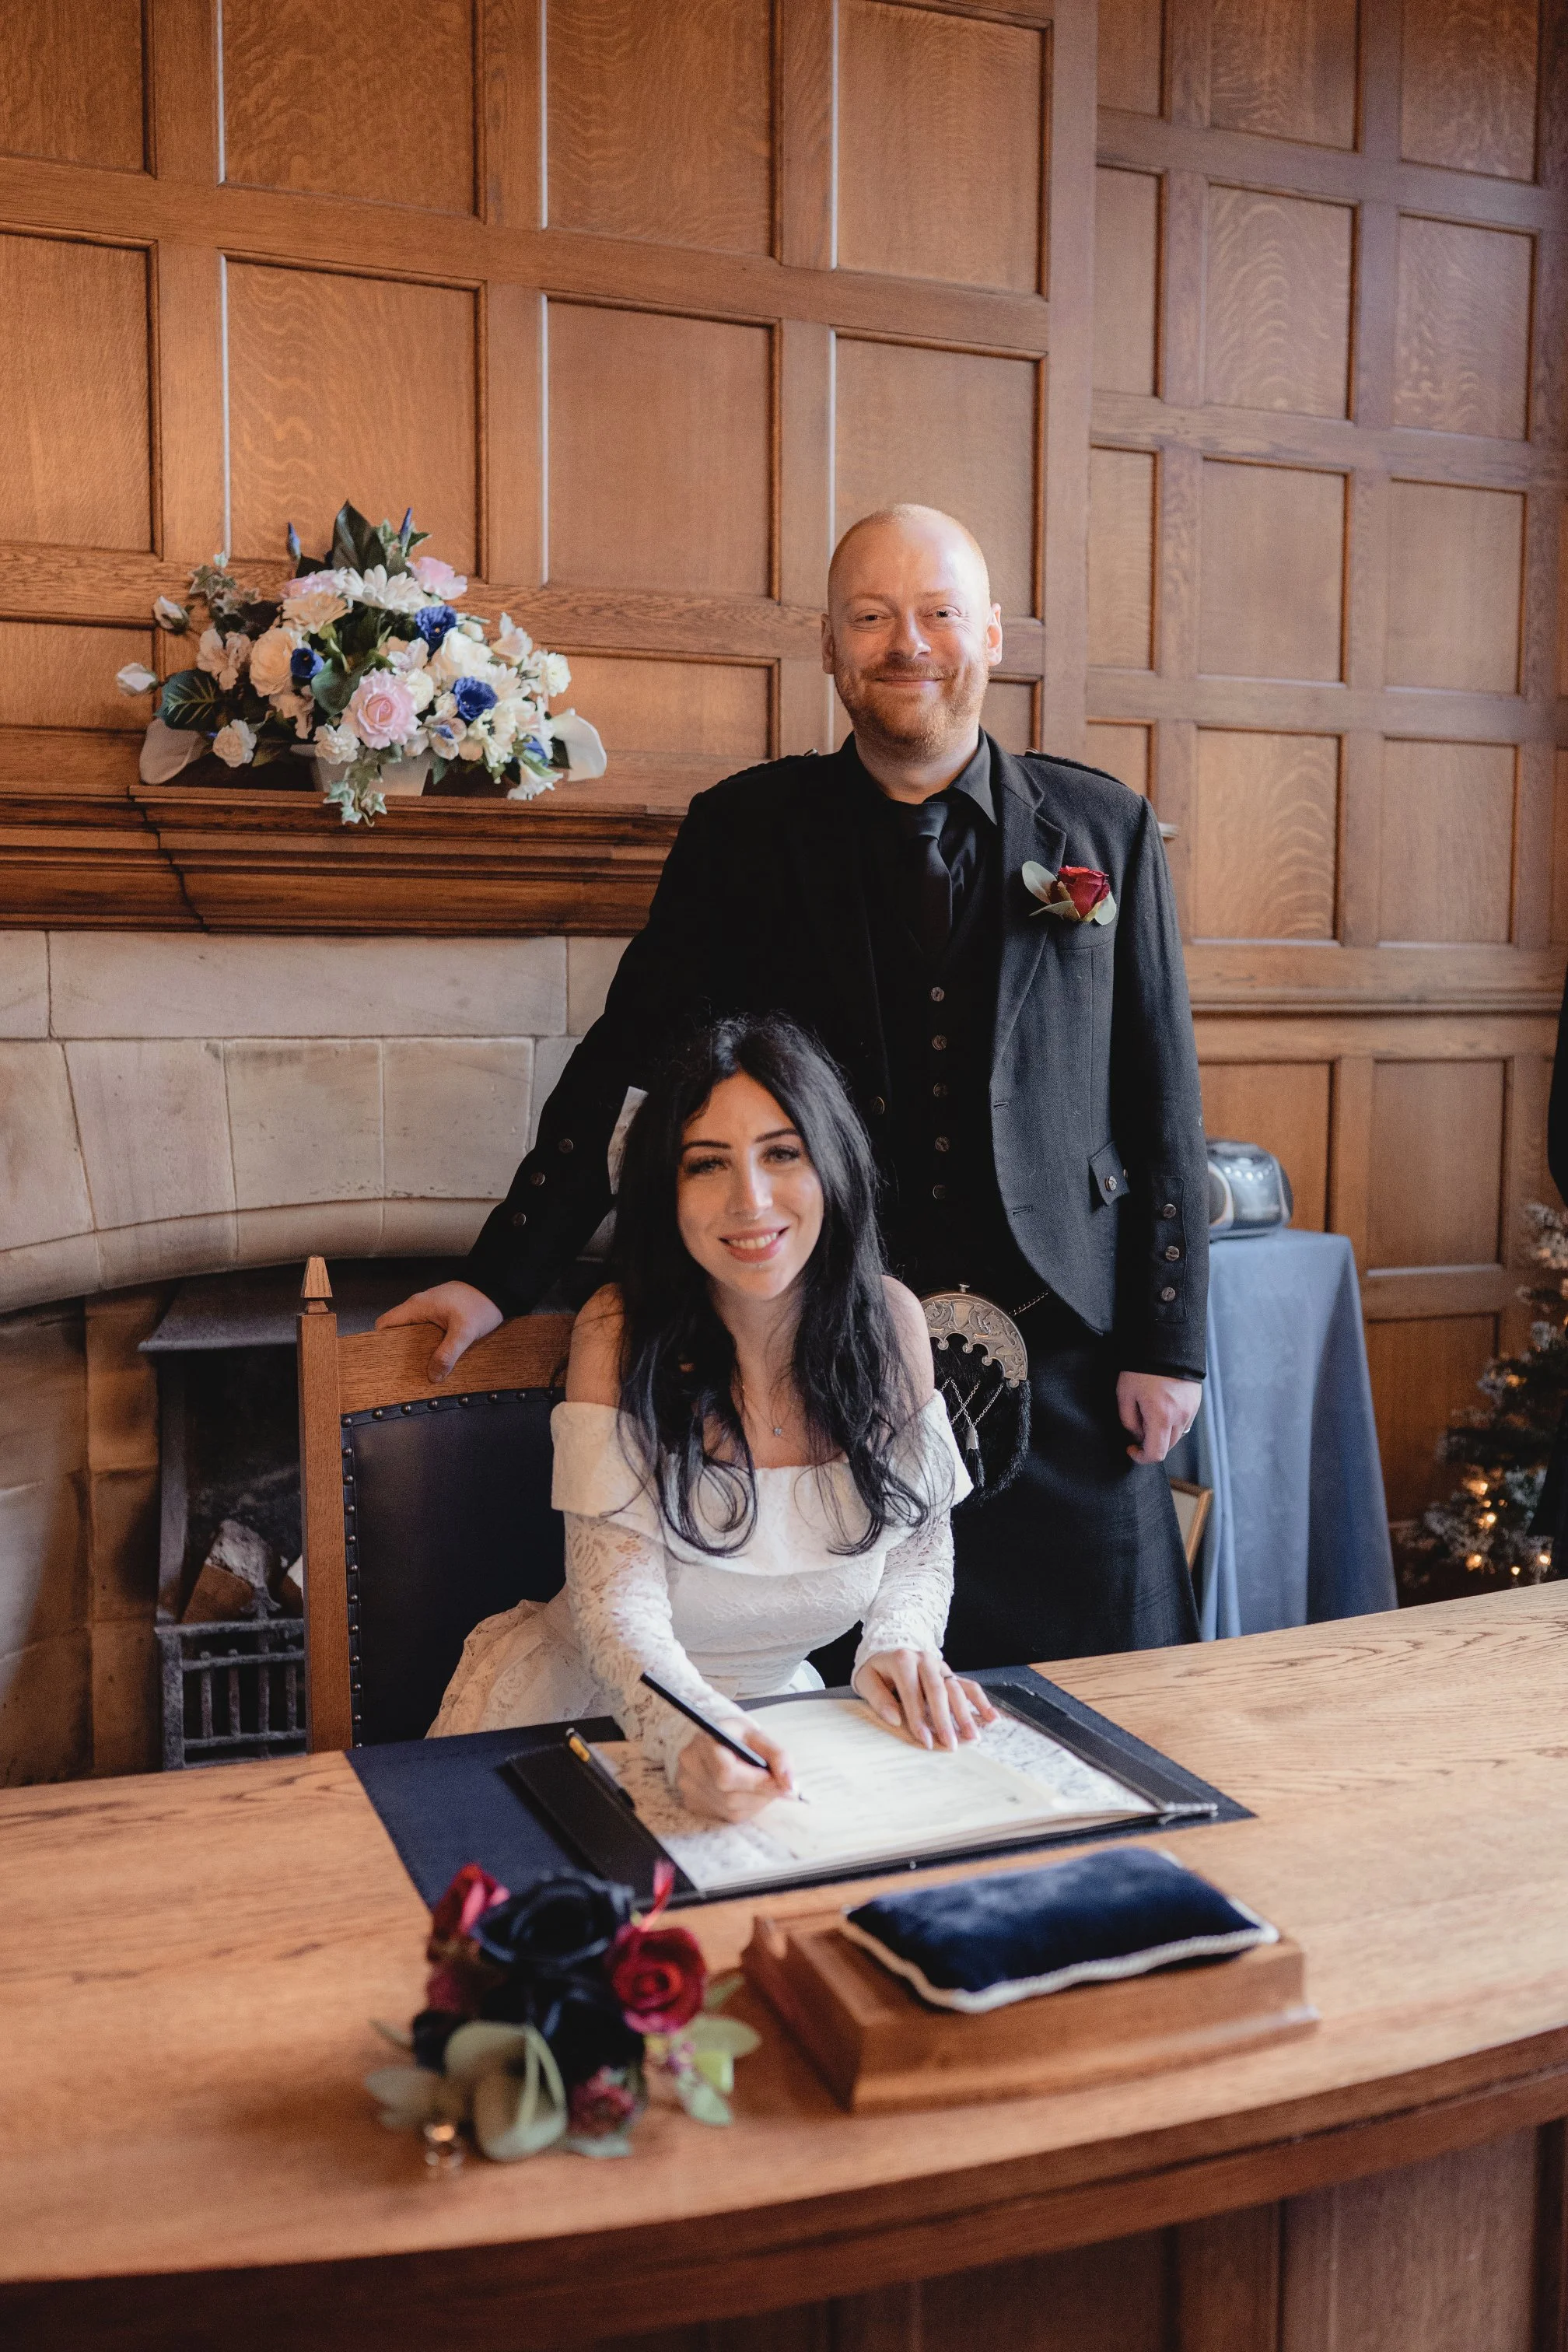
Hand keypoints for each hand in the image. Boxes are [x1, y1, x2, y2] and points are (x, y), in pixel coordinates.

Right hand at [374, 1281, 502, 1381]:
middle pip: (397, 1332)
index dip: (380, 1342)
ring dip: (415, 1350)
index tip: (384, 1362)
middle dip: (398, 1352)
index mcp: (416, 1307)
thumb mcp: (464, 1331)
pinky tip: (434, 1360)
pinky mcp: (440, 1316)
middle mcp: (418, 1308)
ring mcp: (429, 1311)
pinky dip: (427, 1346)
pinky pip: (426, 1333)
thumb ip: (448, 1354)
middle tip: (403, 1372)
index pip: (385, 1324)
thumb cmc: (480, 1302)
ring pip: (413, 1334)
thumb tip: (433, 1376)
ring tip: (419, 1370)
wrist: (498, 1288)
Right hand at [675, 1716, 795, 1821]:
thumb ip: (778, 1756)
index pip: (727, 1774)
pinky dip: (742, 1807)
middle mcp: (690, 1766)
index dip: (758, 1783)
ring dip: (754, 1802)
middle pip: (730, 1796)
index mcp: (705, 1742)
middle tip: (777, 1785)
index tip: (782, 1784)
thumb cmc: (737, 1736)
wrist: (713, 1740)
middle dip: (761, 1794)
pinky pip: (725, 1815)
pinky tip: (743, 1791)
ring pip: (730, 1809)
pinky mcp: (691, 1802)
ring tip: (760, 1786)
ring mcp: (687, 1786)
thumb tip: (789, 1785)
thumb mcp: (758, 1735)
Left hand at [852, 1649, 998, 1749]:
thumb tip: (895, 1719)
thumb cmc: (878, 1670)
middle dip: (945, 1720)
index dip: (918, 1718)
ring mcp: (940, 1666)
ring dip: (966, 1714)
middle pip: (938, 1691)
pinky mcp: (950, 1673)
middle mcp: (925, 1660)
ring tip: (972, 1737)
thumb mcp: (867, 1679)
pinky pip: (969, 1686)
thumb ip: (878, 1698)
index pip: (912, 1692)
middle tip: (951, 1744)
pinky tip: (991, 1718)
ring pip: (956, 1689)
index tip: (925, 1741)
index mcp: (903, 1660)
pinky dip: (981, 1701)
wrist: (888, 1649)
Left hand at [1116, 1371, 1201, 1464]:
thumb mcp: (1125, 1394)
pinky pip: (1184, 1421)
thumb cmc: (1142, 1367)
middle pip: (1168, 1446)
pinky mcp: (1195, 1402)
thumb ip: (1129, 1421)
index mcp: (1161, 1417)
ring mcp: (1191, 1410)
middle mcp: (1180, 1417)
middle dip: (1151, 1442)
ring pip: (1177, 1435)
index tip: (1131, 1448)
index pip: (1156, 1454)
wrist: (1166, 1342)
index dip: (1141, 1457)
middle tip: (1138, 1425)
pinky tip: (1162, 1405)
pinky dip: (1173, 1422)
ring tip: (1150, 1412)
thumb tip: (1136, 1435)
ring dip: (1163, 1432)